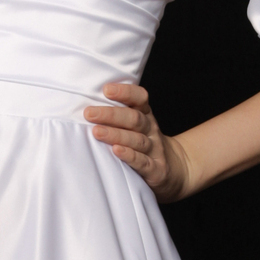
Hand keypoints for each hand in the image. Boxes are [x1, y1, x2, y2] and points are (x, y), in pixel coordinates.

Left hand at [85, 82, 195, 202]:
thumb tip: (83, 102)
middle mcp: (151, 130)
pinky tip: (116, 151)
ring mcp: (155, 149)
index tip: (106, 89)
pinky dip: (130, 156)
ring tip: (97, 132)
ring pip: (137, 140)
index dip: (125, 92)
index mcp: (146, 115)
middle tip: (89, 113)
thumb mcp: (137, 125)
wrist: (176, 169)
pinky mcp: (156, 170)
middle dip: (111, 115)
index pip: (140, 98)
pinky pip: (143, 162)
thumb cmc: (145, 143)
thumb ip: (118, 115)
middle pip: (134, 118)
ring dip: (116, 135)